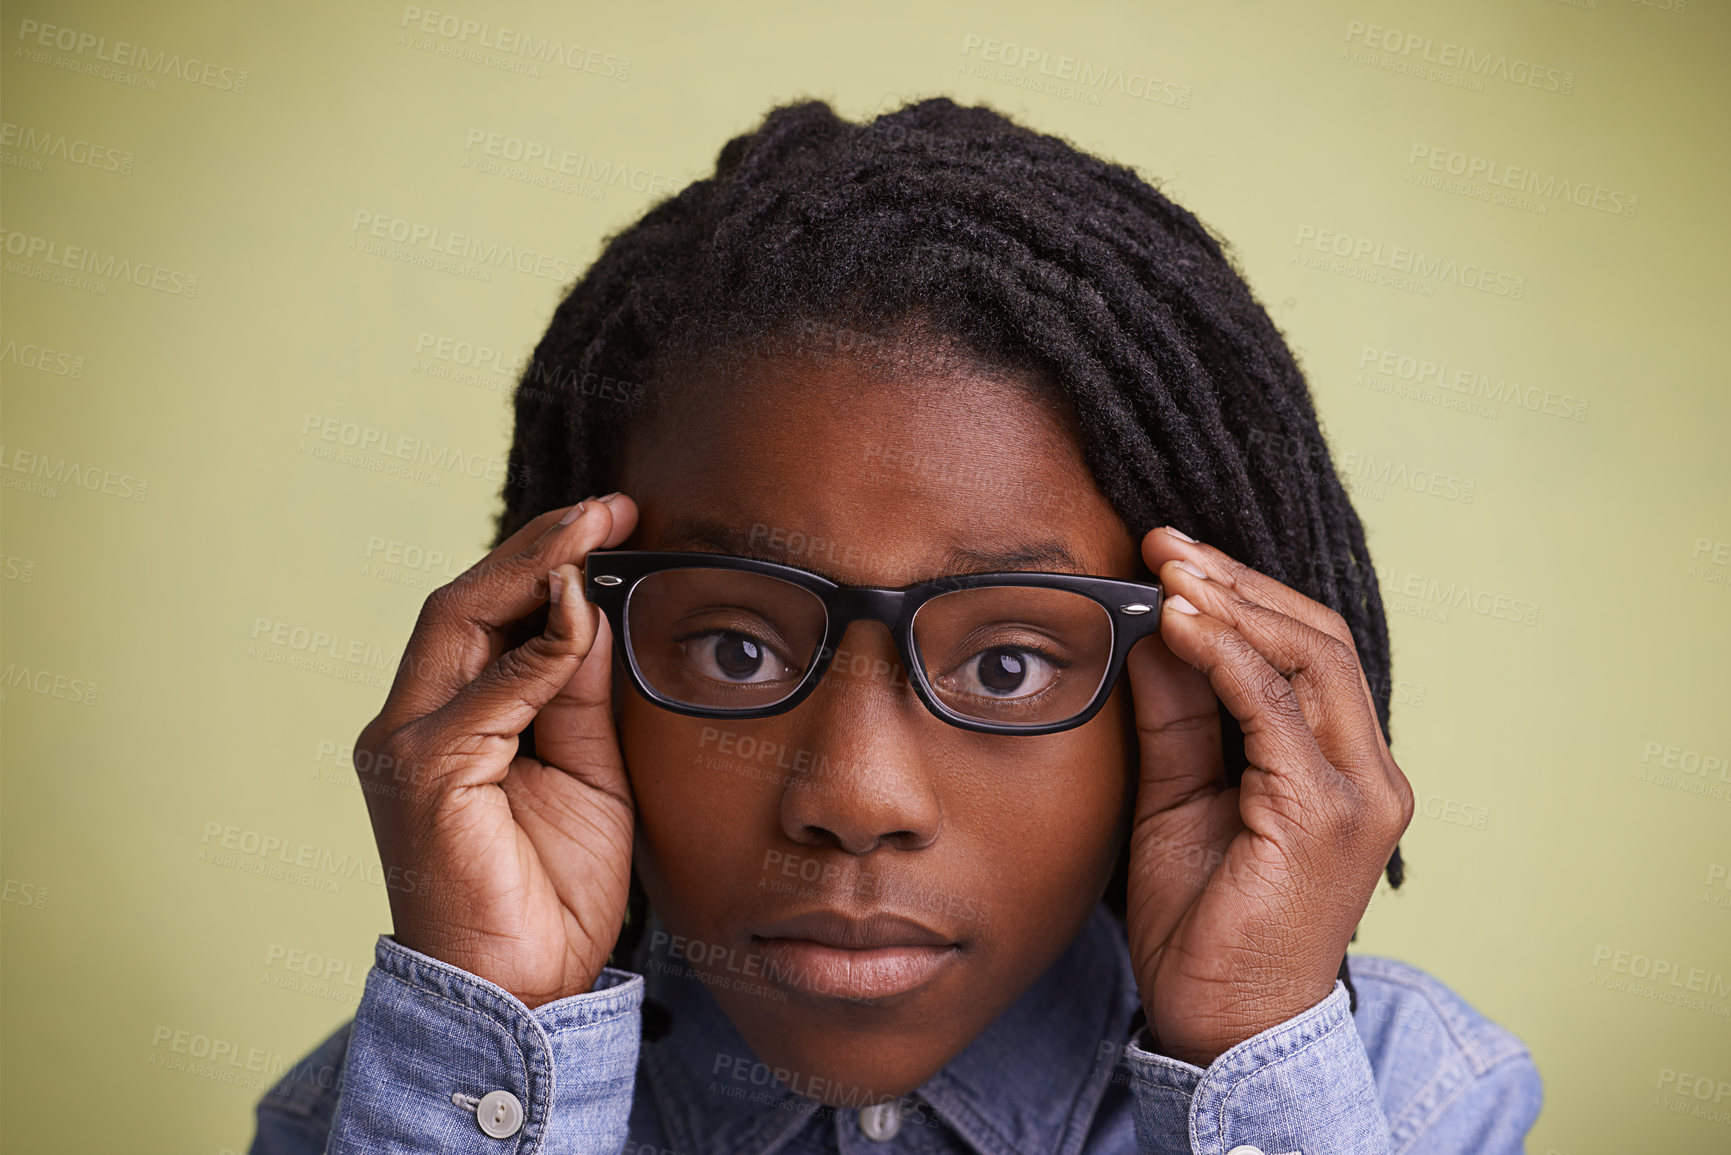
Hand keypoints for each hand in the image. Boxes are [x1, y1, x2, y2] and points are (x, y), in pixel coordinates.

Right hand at [351, 493, 639, 1007]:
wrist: (523, 993)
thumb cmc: (553, 890)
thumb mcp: (587, 770)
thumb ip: (576, 691)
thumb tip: (589, 605)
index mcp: (447, 722)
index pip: (485, 616)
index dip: (545, 560)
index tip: (614, 519)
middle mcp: (409, 724)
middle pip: (464, 603)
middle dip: (538, 546)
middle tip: (610, 506)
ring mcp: (406, 748)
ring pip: (460, 626)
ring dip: (533, 571)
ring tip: (596, 528)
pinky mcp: (422, 778)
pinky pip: (485, 695)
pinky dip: (537, 651)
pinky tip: (582, 613)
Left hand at [1123, 526, 1413, 1065]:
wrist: (1219, 1028)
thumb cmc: (1202, 920)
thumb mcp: (1178, 795)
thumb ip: (1176, 715)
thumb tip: (1153, 627)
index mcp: (1341, 767)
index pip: (1306, 650)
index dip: (1241, 594)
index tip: (1168, 556)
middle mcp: (1368, 774)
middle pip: (1317, 640)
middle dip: (1236, 583)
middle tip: (1163, 546)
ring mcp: (1358, 795)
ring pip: (1310, 661)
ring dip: (1233, 606)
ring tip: (1168, 569)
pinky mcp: (1326, 818)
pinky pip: (1278, 713)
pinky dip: (1228, 659)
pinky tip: (1180, 624)